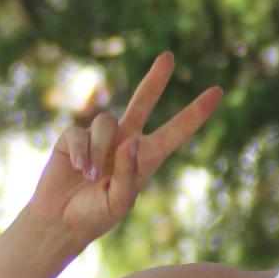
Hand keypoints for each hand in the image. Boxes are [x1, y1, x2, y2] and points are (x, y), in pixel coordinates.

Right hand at [26, 54, 221, 249]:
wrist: (60, 220)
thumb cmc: (95, 215)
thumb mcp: (119, 202)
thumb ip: (128, 173)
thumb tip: (131, 142)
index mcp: (146, 157)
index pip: (175, 131)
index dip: (195, 113)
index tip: (218, 92)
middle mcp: (126, 140)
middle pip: (144, 101)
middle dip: (155, 79)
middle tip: (169, 56)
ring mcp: (101, 136)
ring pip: (106, 121)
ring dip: (98, 149)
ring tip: (89, 176)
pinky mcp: (74, 136)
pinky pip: (79, 133)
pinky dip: (79, 151)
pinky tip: (76, 169)